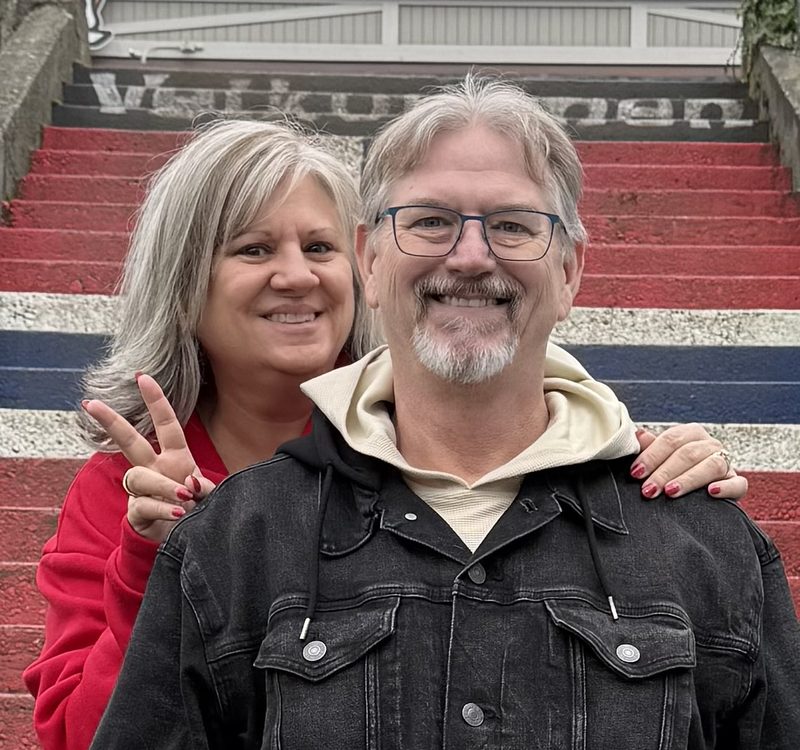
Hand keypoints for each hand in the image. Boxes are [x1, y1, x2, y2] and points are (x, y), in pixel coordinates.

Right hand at [82, 374, 215, 541]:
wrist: (183, 541)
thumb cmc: (198, 510)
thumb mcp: (210, 495)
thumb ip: (205, 487)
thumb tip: (190, 481)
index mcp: (175, 457)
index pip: (165, 424)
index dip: (156, 401)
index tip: (142, 377)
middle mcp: (155, 468)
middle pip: (129, 441)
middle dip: (111, 421)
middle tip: (90, 403)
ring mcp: (143, 490)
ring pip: (141, 477)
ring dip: (163, 485)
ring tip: (185, 496)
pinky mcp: (137, 513)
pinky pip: (144, 504)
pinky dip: (163, 508)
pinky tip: (178, 512)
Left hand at [631, 423, 746, 499]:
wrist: (699, 494)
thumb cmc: (675, 470)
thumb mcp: (661, 457)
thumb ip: (650, 447)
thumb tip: (637, 434)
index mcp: (690, 433)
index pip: (670, 439)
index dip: (651, 456)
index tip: (636, 473)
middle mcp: (710, 444)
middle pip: (688, 453)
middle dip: (664, 472)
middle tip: (648, 490)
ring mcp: (727, 462)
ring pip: (711, 465)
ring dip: (689, 479)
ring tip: (671, 492)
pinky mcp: (737, 482)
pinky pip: (737, 483)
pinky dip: (726, 487)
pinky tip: (711, 493)